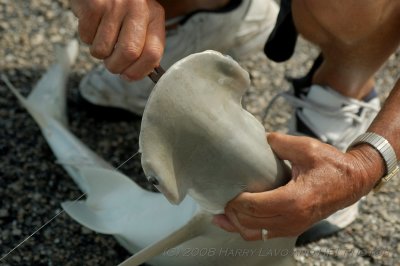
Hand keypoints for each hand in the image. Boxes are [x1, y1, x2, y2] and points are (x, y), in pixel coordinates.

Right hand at [70, 0, 164, 79]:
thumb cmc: (122, 6)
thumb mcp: (142, 20)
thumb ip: (145, 45)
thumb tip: (141, 72)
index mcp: (154, 16)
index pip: (153, 53)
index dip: (139, 71)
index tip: (129, 76)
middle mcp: (138, 9)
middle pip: (128, 54)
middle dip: (116, 66)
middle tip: (111, 63)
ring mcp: (115, 6)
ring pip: (103, 50)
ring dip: (99, 52)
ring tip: (101, 38)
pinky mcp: (93, 4)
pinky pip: (86, 38)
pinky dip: (86, 38)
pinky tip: (93, 25)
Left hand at [213, 132, 383, 240]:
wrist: (352, 182)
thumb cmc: (331, 165)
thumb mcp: (305, 148)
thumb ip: (277, 142)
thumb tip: (257, 139)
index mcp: (293, 199)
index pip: (252, 206)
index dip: (233, 201)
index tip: (223, 191)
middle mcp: (292, 218)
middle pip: (249, 221)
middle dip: (231, 212)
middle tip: (219, 198)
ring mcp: (293, 226)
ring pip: (254, 233)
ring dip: (236, 223)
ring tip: (222, 212)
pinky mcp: (293, 228)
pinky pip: (264, 235)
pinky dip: (248, 229)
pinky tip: (237, 219)